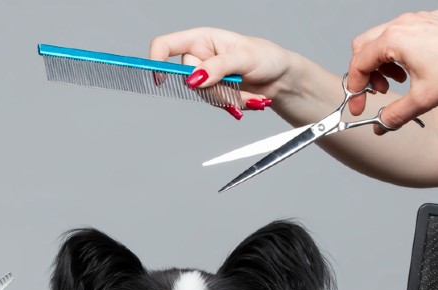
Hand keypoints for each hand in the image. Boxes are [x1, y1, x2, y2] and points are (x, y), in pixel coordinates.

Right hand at [149, 27, 292, 115]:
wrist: (281, 78)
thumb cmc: (266, 57)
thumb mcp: (244, 58)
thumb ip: (218, 67)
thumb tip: (194, 78)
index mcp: (202, 38)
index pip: (166, 45)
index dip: (156, 60)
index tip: (160, 79)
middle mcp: (200, 55)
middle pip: (185, 77)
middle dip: (211, 86)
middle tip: (234, 85)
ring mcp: (206, 75)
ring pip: (200, 94)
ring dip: (224, 97)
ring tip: (246, 91)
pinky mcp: (214, 91)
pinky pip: (212, 103)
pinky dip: (230, 104)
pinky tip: (245, 97)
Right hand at [346, 11, 437, 127]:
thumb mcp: (422, 100)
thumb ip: (394, 115)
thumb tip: (380, 125)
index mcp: (395, 39)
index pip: (359, 63)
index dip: (355, 88)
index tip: (359, 105)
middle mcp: (403, 24)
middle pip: (364, 46)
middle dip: (366, 72)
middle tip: (379, 92)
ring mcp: (418, 19)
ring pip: (383, 38)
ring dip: (383, 62)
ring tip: (399, 81)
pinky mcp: (431, 20)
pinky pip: (404, 33)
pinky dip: (400, 52)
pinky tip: (415, 68)